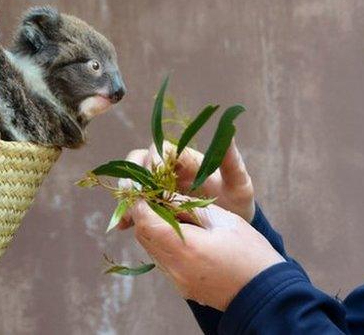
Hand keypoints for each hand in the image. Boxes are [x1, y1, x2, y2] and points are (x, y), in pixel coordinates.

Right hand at [117, 139, 254, 228]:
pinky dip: (128, 212)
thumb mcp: (238, 184)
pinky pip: (136, 203)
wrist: (234, 229)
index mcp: (187, 159)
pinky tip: (124, 226)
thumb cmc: (237, 201)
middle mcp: (170, 169)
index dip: (154, 161)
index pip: (162, 149)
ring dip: (128, 196)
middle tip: (133, 196)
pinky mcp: (155, 204)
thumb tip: (229, 133)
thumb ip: (232, 162)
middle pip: (140, 161)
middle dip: (134, 177)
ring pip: (134, 181)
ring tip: (126, 215)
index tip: (155, 178)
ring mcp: (160, 187)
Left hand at [130, 196, 283, 309]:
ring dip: (155, 228)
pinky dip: (165, 243)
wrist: (266, 292)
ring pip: (151, 248)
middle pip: (144, 235)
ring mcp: (177, 280)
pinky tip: (184, 233)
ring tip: (175, 212)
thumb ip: (189, 205)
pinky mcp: (182, 286)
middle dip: (146, 213)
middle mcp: (175, 268)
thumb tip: (164, 194)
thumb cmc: (250, 252)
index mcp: (186, 248)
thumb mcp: (222, 219)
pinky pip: (163, 260)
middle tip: (160, 195)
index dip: (141, 201)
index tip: (148, 187)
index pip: (145, 221)